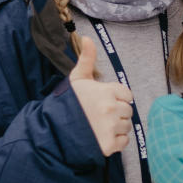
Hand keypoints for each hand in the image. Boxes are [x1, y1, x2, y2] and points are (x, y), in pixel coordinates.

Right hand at [70, 36, 133, 156]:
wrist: (54, 129)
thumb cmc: (68, 103)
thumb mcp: (77, 78)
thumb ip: (87, 58)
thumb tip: (87, 37)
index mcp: (106, 91)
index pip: (127, 95)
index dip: (117, 98)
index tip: (103, 101)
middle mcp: (111, 108)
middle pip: (128, 111)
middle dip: (117, 113)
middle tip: (99, 115)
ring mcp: (110, 127)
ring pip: (127, 126)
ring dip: (117, 127)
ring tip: (99, 126)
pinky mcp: (109, 145)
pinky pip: (124, 141)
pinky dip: (116, 141)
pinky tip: (101, 137)